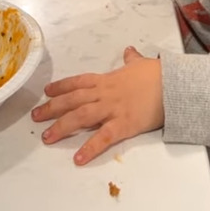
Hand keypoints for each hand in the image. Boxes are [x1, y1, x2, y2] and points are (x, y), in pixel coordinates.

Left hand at [33, 46, 162, 163]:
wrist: (174, 85)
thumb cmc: (158, 74)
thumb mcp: (142, 63)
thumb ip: (132, 59)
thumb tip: (129, 51)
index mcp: (107, 80)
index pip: (78, 82)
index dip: (61, 87)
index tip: (47, 92)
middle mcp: (104, 94)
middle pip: (72, 100)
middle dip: (52, 108)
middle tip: (36, 116)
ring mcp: (112, 109)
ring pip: (81, 117)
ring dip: (62, 127)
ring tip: (47, 137)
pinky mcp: (123, 125)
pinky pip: (103, 138)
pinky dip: (89, 148)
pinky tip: (78, 159)